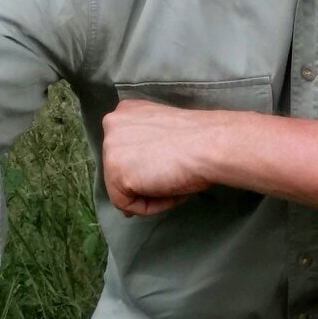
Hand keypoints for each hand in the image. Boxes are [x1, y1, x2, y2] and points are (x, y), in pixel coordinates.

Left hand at [101, 97, 239, 216]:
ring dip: (149, 193)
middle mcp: (111, 124)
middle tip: (172, 178)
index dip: (145, 165)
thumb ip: (145, 143)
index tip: (167, 167)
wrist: (208, 145)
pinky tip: (169, 192)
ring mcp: (110, 149)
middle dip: (143, 180)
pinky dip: (150, 207)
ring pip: (121, 188)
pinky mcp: (116, 175)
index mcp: (124, 111)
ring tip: (173, 184)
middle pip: (119, 168)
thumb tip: (140, 172)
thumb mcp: (163, 130)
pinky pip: (126, 204)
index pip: (124, 149)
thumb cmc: (198, 138)